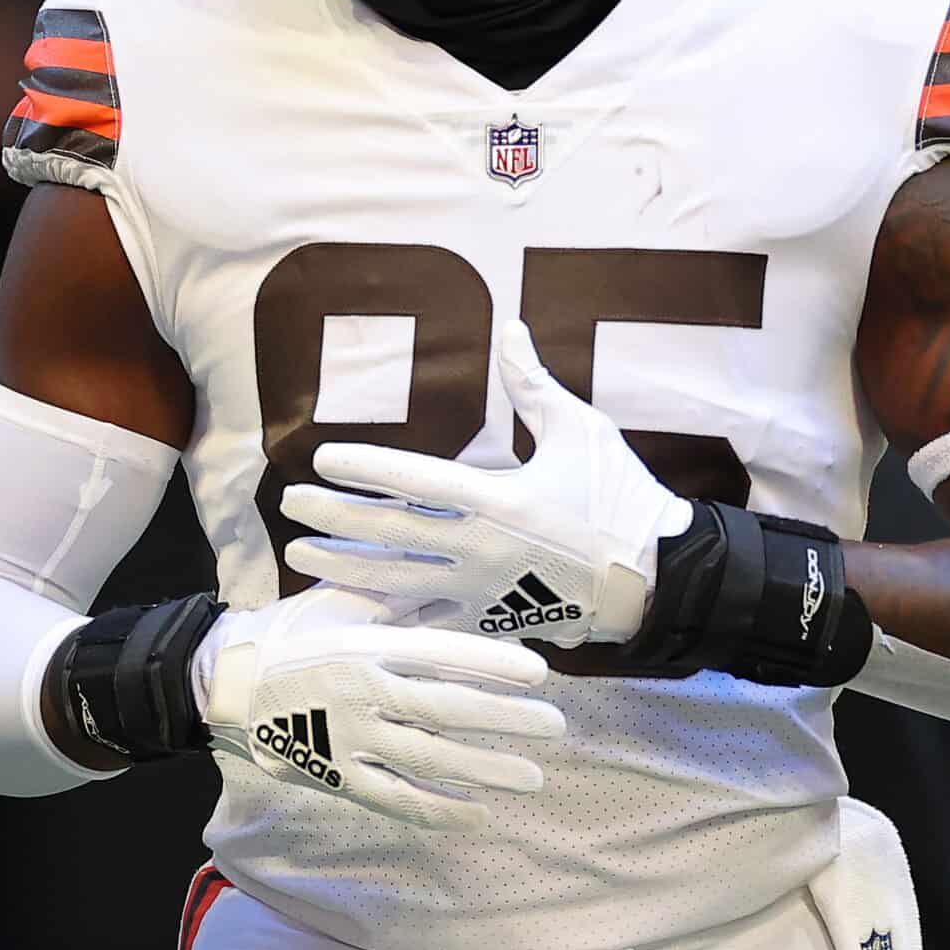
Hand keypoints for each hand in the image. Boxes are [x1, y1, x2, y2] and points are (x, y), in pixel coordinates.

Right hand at [196, 583, 564, 831]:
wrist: (227, 681)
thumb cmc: (294, 631)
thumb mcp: (345, 601)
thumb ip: (402, 598)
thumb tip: (463, 590)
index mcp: (367, 644)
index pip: (439, 653)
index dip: (490, 663)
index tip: (537, 672)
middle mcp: (362, 693)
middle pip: (446, 710)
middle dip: (505, 720)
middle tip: (555, 726)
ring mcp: (350, 739)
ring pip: (429, 760)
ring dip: (486, 770)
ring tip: (532, 776)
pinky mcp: (338, 776)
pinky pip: (396, 798)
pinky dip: (439, 809)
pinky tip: (478, 813)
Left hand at [281, 322, 695, 646]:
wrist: (656, 580)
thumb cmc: (620, 499)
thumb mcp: (581, 430)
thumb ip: (533, 383)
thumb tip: (509, 327)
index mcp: (500, 498)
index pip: (415, 480)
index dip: (366, 468)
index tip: (324, 457)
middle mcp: (481, 548)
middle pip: (390, 533)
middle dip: (335, 518)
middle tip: (293, 502)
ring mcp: (482, 590)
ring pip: (396, 583)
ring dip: (343, 569)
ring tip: (300, 557)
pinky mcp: (490, 621)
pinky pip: (427, 623)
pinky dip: (385, 619)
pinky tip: (348, 613)